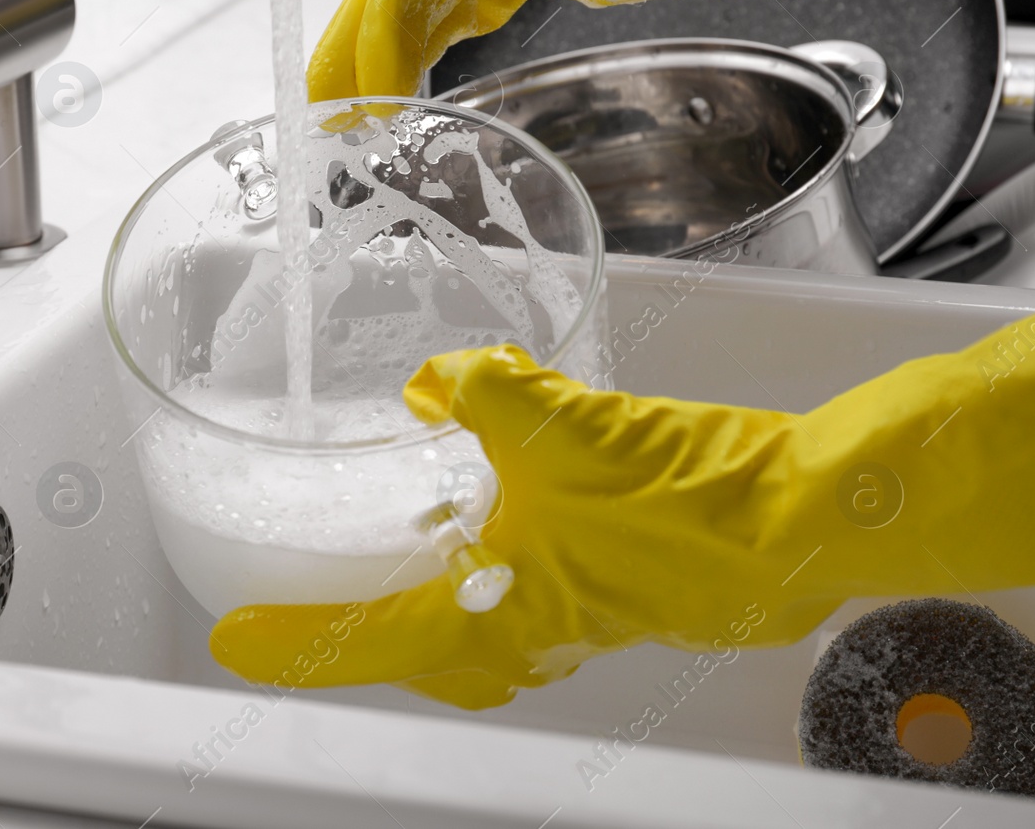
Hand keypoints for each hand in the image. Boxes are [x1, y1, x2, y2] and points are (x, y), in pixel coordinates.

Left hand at [212, 304, 1034, 709]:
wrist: (797, 519)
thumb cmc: (694, 500)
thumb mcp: (563, 427)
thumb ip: (482, 391)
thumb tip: (432, 380)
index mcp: (499, 618)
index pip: (369, 642)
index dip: (295, 640)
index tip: (236, 640)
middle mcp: (527, 637)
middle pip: (411, 654)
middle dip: (350, 633)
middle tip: (298, 604)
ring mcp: (569, 622)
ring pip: (463, 635)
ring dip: (412, 606)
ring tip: (373, 561)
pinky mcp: (603, 595)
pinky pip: (512, 603)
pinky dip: (472, 576)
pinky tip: (477, 519)